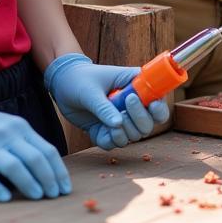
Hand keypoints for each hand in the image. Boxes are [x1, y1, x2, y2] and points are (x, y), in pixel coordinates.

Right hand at [0, 92, 69, 202]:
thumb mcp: (8, 128)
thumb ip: (24, 144)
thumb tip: (47, 172)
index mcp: (20, 128)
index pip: (47, 150)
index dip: (58, 171)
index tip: (64, 188)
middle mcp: (6, 136)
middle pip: (35, 159)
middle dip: (49, 179)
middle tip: (54, 196)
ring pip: (15, 168)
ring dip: (30, 184)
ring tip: (38, 197)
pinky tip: (6, 198)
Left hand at [44, 53, 169, 150]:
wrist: (62, 83)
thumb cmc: (80, 78)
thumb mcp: (91, 91)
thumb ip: (104, 107)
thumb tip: (118, 124)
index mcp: (135, 86)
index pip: (158, 100)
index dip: (159, 107)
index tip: (151, 106)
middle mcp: (131, 104)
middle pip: (149, 123)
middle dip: (138, 121)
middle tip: (123, 110)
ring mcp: (120, 119)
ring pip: (134, 135)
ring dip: (123, 133)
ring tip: (108, 122)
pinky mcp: (107, 130)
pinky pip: (115, 143)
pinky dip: (108, 141)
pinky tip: (98, 131)